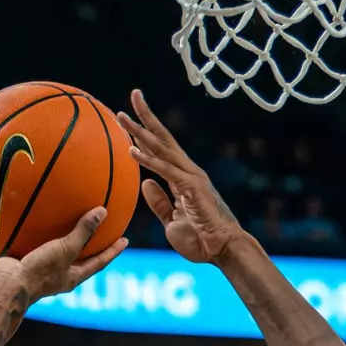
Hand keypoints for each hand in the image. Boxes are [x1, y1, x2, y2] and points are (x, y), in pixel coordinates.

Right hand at [0, 208, 127, 298]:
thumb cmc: (39, 271)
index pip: (99, 262)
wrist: (6, 284)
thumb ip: (83, 231)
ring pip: (58, 251)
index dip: (113, 251)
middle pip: (81, 258)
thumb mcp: (65, 249)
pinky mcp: (26, 261)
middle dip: (91, 246)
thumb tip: (103, 212)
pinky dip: (40, 232)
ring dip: (65, 238)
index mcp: (73, 277)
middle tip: (102, 231)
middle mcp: (60, 275)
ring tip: (70, 221)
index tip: (125, 240)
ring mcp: (42, 269)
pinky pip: (37, 244)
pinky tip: (37, 218)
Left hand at [117, 90, 247, 265]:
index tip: (130, 115)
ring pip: (162, 149)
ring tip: (122, 117)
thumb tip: (146, 183)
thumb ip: (159, 202)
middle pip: (162, 139)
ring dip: (140, 133)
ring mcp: (191, 177)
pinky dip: (149, 161)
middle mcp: (187, 172)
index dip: (146, 132)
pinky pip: (166, 172)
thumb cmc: (201, 240)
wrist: (223, 251)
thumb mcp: (171, 221)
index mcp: (182, 178)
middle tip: (133, 95)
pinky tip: (132, 151)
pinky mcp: (191, 188)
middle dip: (146, 117)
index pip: (161, 149)